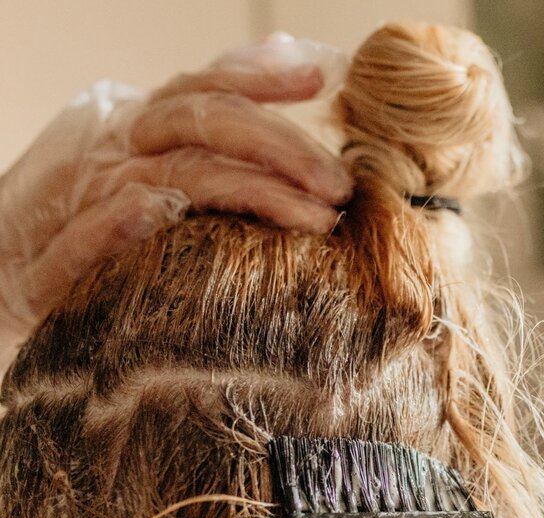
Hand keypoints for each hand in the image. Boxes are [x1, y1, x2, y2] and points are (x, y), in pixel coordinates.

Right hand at [0, 34, 351, 364]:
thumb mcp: (160, 150)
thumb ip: (220, 104)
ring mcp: (88, 200)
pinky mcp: (57, 263)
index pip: (205, 88)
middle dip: (279, 147)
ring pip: (175, 177)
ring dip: (249, 191)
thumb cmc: (104, 210)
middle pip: (203, 124)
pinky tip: (162, 209)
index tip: (320, 77)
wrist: (14, 271)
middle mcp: (119, 152)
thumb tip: (286, 48)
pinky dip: (122, 219)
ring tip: (313, 216)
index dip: (259, 78)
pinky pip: (86, 234)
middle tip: (338, 184)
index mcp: (144, 127)